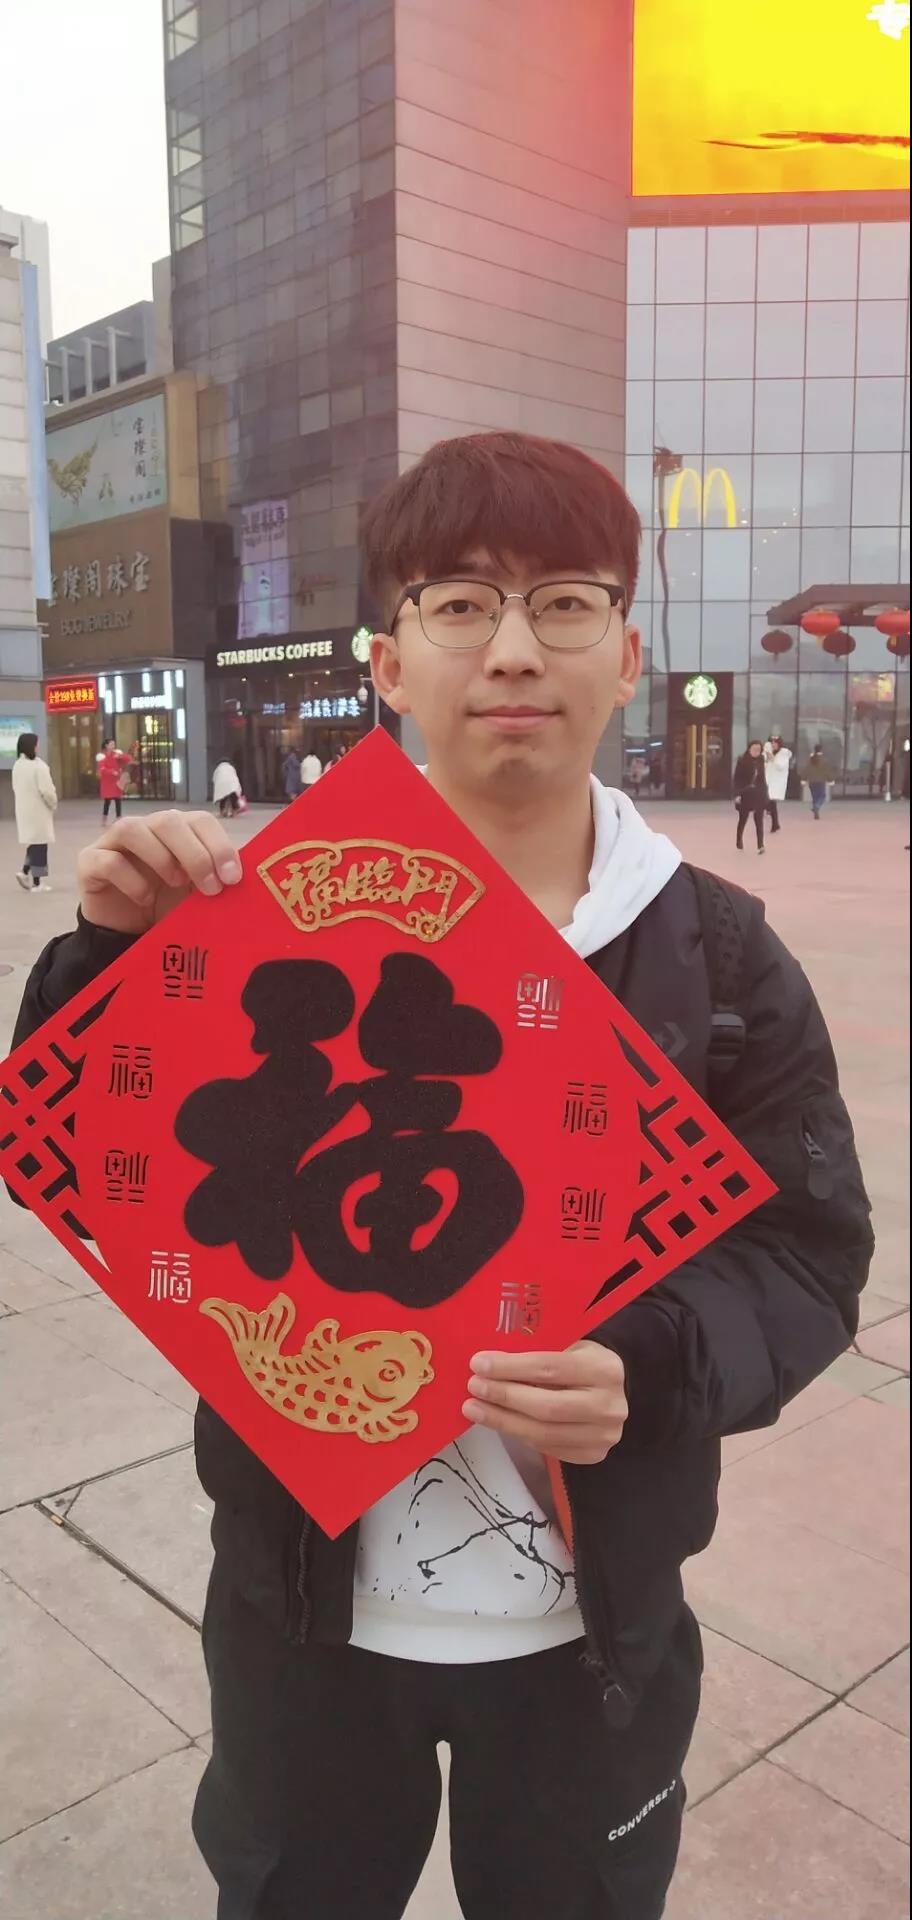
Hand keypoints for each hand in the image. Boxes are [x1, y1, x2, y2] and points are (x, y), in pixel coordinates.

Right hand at [78, 810, 243, 935]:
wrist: (126, 936)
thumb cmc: (165, 909)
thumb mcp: (197, 896)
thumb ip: (216, 880)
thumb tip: (248, 878)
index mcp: (177, 832)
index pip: (200, 820)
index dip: (218, 844)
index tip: (233, 878)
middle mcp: (146, 830)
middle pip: (168, 820)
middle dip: (195, 853)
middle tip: (210, 888)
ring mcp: (113, 843)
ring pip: (132, 829)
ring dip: (160, 856)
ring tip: (175, 884)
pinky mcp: (89, 862)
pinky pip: (107, 860)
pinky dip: (130, 880)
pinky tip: (144, 899)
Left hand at [463, 1341, 627, 1465]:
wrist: (611, 1389)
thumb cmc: (582, 1360)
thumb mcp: (568, 1345)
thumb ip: (537, 1353)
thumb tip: (488, 1364)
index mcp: (605, 1369)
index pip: (550, 1368)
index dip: (511, 1367)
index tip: (479, 1364)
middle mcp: (610, 1405)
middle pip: (546, 1406)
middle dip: (504, 1396)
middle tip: (473, 1387)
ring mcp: (604, 1435)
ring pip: (543, 1433)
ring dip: (503, 1420)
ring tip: (474, 1409)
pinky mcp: (594, 1454)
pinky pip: (547, 1447)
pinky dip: (519, 1433)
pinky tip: (499, 1421)